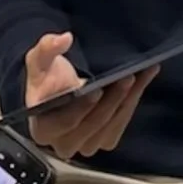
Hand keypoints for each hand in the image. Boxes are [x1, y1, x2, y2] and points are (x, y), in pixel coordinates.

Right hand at [23, 33, 156, 160]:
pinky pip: (121, 124)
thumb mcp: (40, 59)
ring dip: (127, 100)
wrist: (59, 88)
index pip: (64, 122)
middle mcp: (65, 144)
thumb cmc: (46, 77)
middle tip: (127, 77)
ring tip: (140, 74)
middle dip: (112, 101)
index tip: (97, 88)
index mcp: (44, 129)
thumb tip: (64, 38)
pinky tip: (143, 80)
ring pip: (111, 126)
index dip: (82, 107)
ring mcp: (87, 145)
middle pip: (92, 125)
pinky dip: (133, 101)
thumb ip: (46, 48)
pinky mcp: (106, 140)